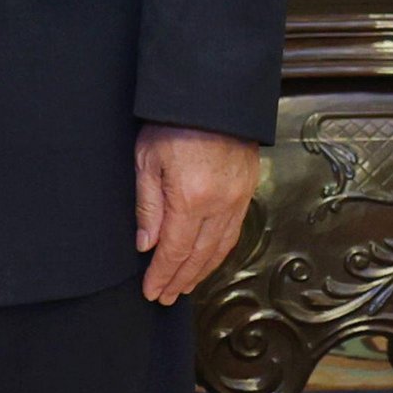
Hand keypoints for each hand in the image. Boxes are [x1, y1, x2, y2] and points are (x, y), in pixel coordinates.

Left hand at [133, 124, 261, 303]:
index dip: (162, 274)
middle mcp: (218, 206)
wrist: (212, 95)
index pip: (175, 250)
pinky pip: (233, 232)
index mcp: (190, 199)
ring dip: (201, 271)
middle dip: (180, 280)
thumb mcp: (147, 159)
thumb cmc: (173, 122)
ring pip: (219, 248)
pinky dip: (219, 252)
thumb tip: (146, 244)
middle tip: (165, 297)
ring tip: (184, 286)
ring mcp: (237, 200)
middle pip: (199, 255)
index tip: (151, 291)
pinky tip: (209, 260)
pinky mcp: (246, 191)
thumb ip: (148, 205)